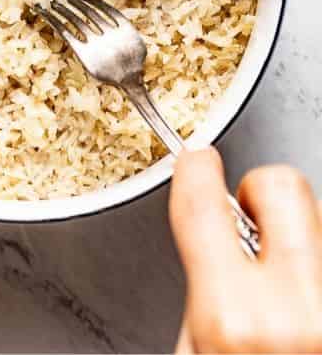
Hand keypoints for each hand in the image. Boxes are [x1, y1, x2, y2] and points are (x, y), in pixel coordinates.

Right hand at [170, 148, 321, 352]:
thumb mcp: (191, 353)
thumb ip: (201, 296)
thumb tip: (207, 243)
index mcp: (232, 318)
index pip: (204, 202)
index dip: (195, 170)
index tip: (198, 163)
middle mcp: (297, 313)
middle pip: (283, 185)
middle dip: (261, 192)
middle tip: (252, 222)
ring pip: (319, 222)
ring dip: (299, 240)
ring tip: (284, 284)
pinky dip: (314, 271)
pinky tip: (304, 303)